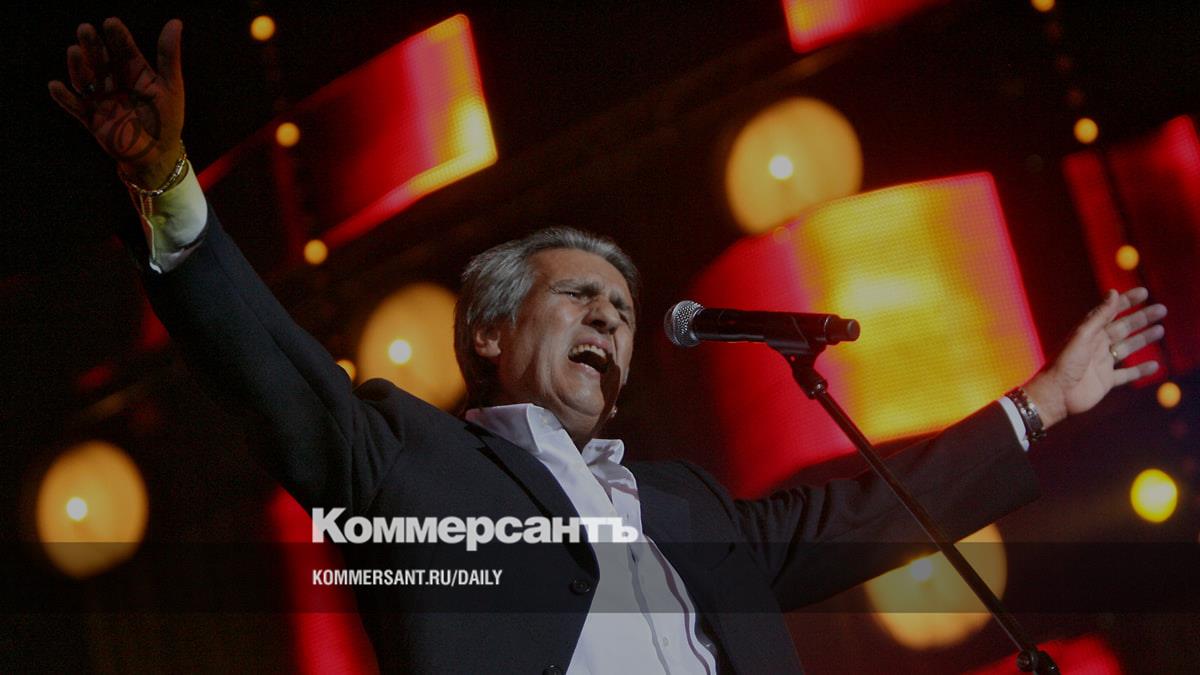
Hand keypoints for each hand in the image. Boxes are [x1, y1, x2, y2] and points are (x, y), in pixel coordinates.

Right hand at [48, 18, 183, 186]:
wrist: (158, 155)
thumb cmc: (167, 120)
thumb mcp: (170, 86)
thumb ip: (168, 56)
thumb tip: (175, 22)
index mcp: (135, 73)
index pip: (124, 52)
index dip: (117, 38)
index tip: (111, 23)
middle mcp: (115, 83)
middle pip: (101, 61)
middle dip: (93, 47)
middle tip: (85, 30)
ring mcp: (102, 101)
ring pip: (86, 81)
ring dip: (78, 67)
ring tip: (74, 52)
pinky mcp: (93, 120)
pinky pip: (76, 108)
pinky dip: (65, 98)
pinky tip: (55, 86)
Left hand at [1024, 287, 1166, 427]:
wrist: (1056, 395)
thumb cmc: (1064, 363)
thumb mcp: (1083, 336)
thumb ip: (1099, 316)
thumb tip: (1113, 293)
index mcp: (1088, 332)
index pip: (1111, 312)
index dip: (1127, 301)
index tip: (1144, 292)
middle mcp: (1096, 345)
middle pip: (1123, 328)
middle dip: (1142, 318)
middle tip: (1161, 309)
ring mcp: (1102, 363)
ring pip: (1128, 348)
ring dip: (1144, 339)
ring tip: (1161, 329)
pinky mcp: (1106, 381)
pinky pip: (1127, 374)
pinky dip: (1141, 370)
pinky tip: (1155, 365)